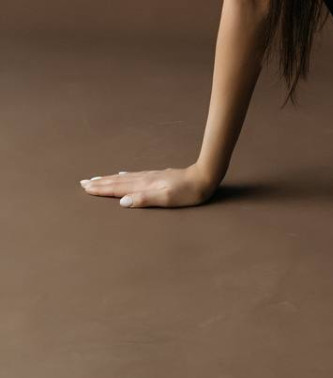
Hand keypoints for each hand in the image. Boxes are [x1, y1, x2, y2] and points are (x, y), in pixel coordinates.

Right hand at [78, 164, 217, 207]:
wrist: (204, 177)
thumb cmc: (187, 192)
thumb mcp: (167, 199)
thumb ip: (145, 199)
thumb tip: (122, 202)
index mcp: (144, 186)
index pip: (118, 188)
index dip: (101, 189)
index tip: (86, 187)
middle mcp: (144, 179)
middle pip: (117, 181)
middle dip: (100, 182)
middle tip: (83, 182)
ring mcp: (150, 177)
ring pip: (124, 178)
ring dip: (109, 179)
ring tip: (97, 178)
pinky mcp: (157, 176)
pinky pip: (133, 176)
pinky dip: (123, 176)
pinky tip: (122, 175)